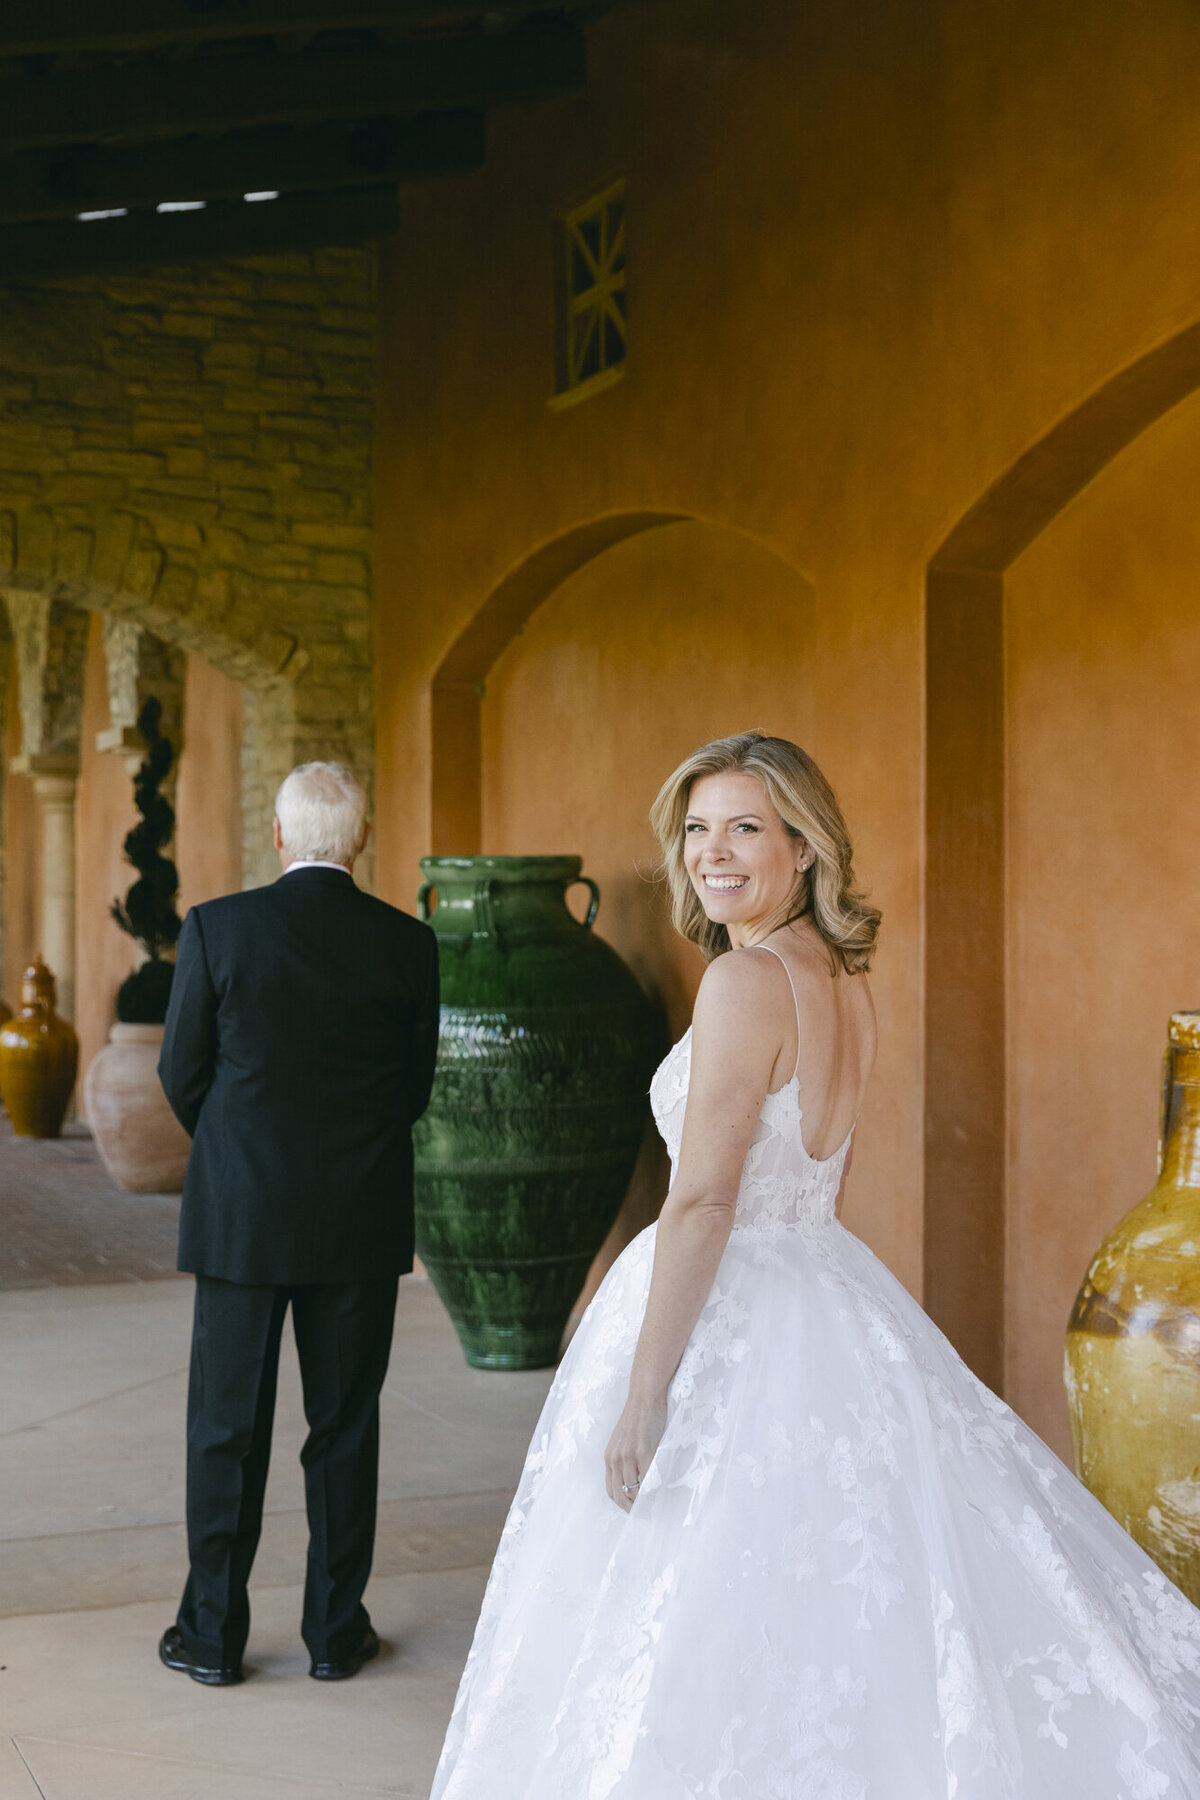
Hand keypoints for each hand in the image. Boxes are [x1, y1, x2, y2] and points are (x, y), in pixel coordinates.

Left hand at [604, 1393, 666, 1512]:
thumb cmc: (637, 1419)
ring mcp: (630, 1455)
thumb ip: (622, 1459)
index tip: (633, 1510)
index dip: (622, 1503)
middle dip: (632, 1508)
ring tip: (655, 1504)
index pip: (611, 1490)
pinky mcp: (645, 1451)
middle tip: (645, 1514)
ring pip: (635, 1489)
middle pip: (620, 1494)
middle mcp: (616, 1458)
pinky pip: (650, 1477)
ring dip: (645, 1500)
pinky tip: (662, 1488)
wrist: (644, 1398)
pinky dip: (655, 1487)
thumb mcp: (622, 1441)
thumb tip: (632, 1481)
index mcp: (609, 1457)